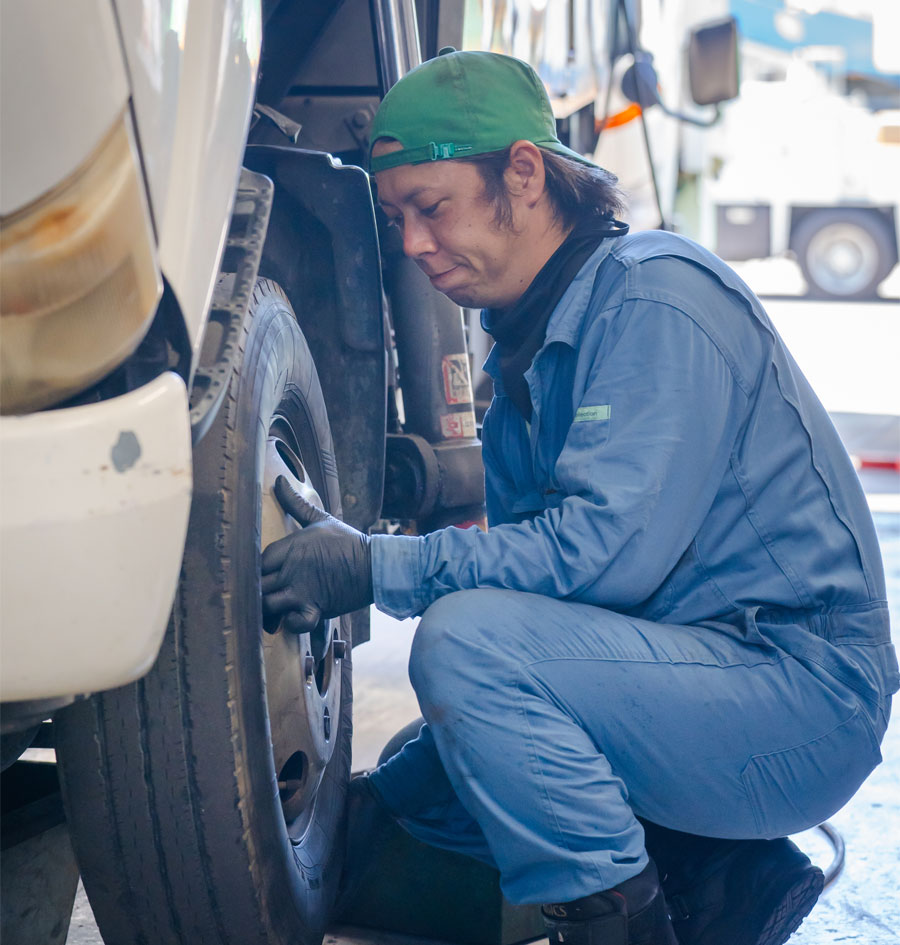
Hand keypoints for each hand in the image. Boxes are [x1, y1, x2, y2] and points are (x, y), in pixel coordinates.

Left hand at [261, 476, 372, 633]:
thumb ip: (297, 504)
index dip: (254, 567)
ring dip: (267, 609)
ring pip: (269, 604)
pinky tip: (292, 618)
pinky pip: (296, 622)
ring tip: (272, 608)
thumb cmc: (347, 541)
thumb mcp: (322, 519)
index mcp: (293, 547)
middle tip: (260, 592)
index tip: (258, 572)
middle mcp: (294, 569)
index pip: (259, 559)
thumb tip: (279, 480)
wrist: (375, 564)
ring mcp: (304, 590)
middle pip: (258, 583)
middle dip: (255, 590)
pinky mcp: (317, 608)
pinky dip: (291, 624)